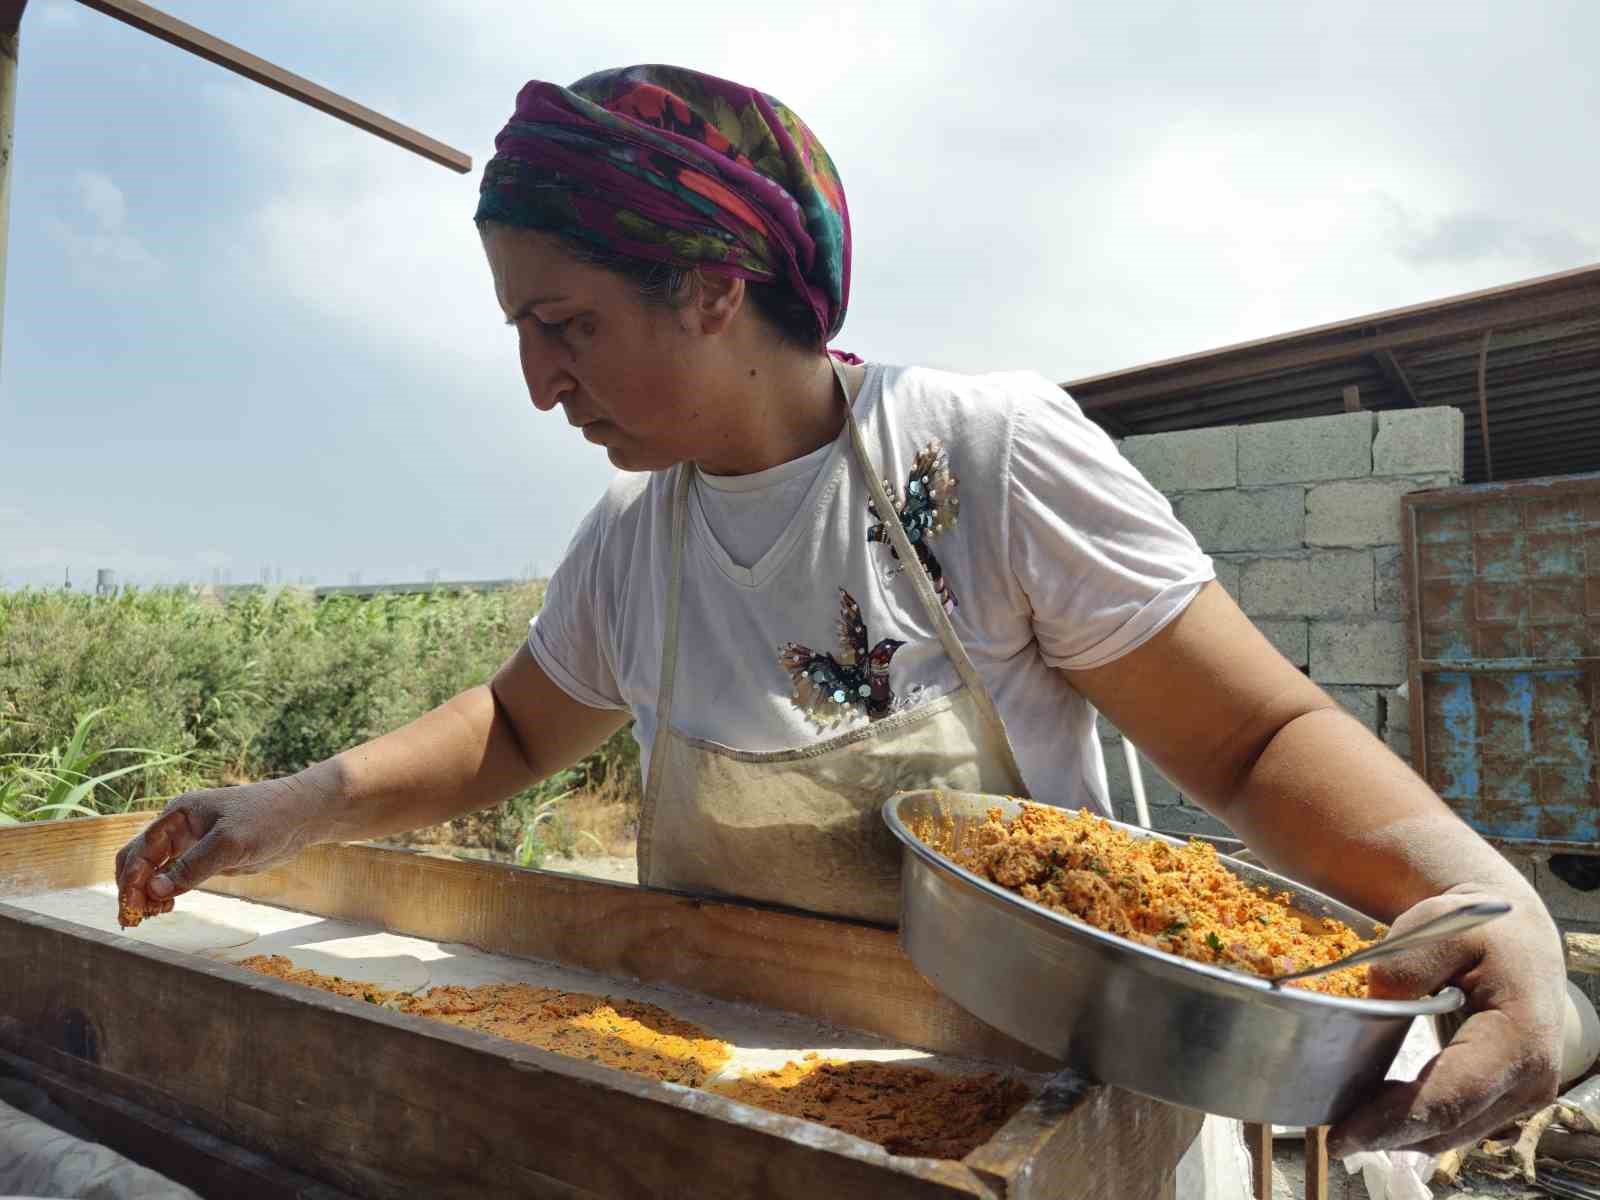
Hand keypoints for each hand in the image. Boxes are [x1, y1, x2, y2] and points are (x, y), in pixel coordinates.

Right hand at [114, 778, 323, 924]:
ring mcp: (191, 844)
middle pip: (138, 860)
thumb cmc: (266, 818)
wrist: (300, 816)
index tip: (132, 909)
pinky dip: (163, 893)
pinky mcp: (206, 859)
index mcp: (177, 815)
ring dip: (144, 893)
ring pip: (153, 871)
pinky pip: (174, 877)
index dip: (132, 880)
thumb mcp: (229, 843)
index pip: (140, 850)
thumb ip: (192, 867)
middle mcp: (178, 828)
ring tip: (146, 918)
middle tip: (131, 919)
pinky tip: (164, 908)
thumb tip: (153, 891)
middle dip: (130, 888)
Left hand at [1327, 887, 1564, 1156]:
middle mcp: (1529, 1079)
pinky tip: (1376, 1111)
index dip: (1394, 1122)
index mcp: (1518, 1038)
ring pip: (1452, 1132)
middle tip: (1333, 1137)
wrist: (1517, 934)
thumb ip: (1404, 965)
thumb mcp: (1439, 927)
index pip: (1450, 1096)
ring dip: (1400, 1135)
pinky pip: (1457, 1121)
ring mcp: (1520, 1094)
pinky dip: (1416, 1122)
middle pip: (1448, 1125)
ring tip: (1347, 1127)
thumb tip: (1371, 1004)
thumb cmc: (1478, 928)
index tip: (1343, 1136)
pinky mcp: (1505, 1097)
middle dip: (1387, 1135)